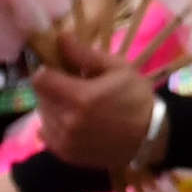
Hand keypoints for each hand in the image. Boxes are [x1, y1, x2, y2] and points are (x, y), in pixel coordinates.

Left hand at [29, 52, 164, 176]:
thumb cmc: (136, 98)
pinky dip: (54, 126)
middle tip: (73, 88)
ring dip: (54, 107)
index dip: (48, 71)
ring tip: (76, 106)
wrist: (151, 136)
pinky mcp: (67, 154)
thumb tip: (60, 37)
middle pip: (41, 97)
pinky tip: (73, 121)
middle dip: (53, 89)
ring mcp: (66, 141)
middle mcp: (68, 121)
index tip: (61, 70)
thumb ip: (85, 54)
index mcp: (80, 97)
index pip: (40, 79)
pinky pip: (46, 135)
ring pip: (43, 116)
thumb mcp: (118, 68)